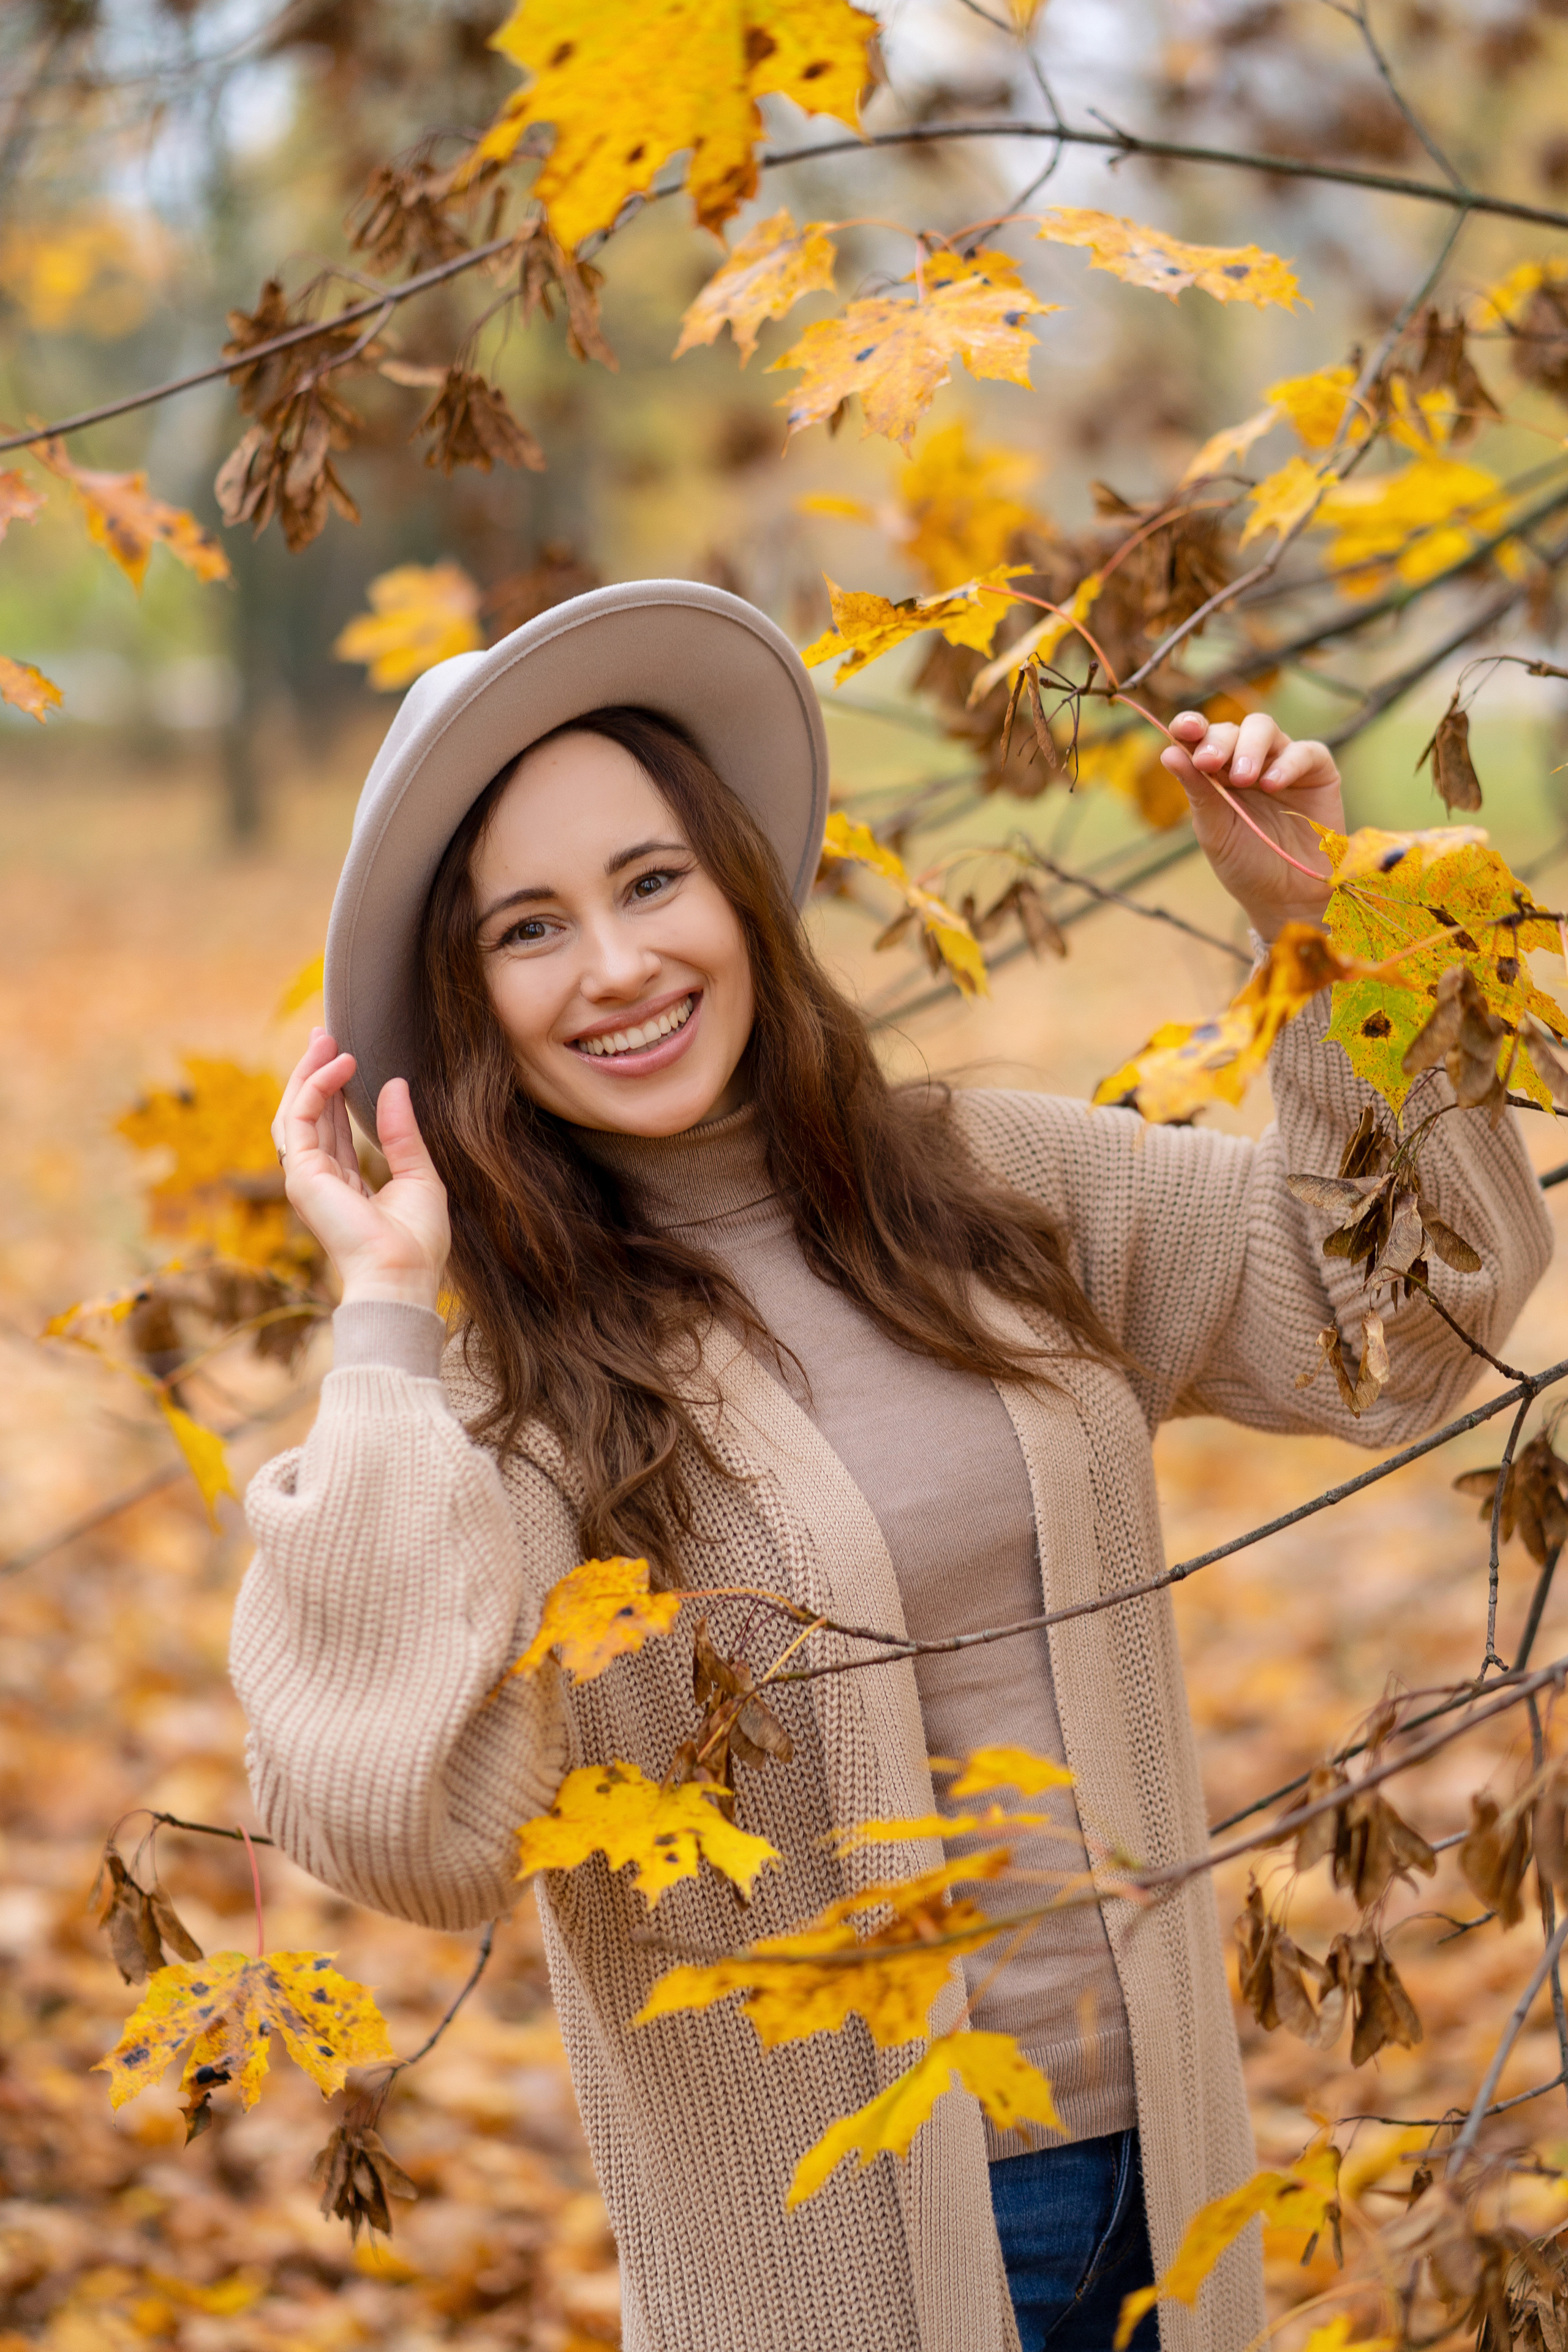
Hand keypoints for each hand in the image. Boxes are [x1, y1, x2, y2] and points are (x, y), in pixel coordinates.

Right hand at [273, 1028, 449, 1311]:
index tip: (344, 1056)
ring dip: (308, 1073)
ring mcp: (306, 1178)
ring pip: (295, 1112)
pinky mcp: (302, 1175)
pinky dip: (316, 1088)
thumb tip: (396, 1085)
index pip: (331, 1127)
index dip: (334, 1090)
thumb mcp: (418, 1175)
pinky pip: (301, 1119)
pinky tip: (339, 1066)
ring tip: (325, 1039)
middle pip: (307, 1114)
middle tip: (324, 1035)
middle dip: (312, 1072)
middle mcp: (319, 1179)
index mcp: (343, 1183)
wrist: (404, 1274)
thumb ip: (402, 1132)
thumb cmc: (416, 1240)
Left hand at [1159, 710, 1343, 940]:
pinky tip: (1272, 784)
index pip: (1199, 737)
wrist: (1286, 897)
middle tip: (1208, 763)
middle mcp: (1248, 760)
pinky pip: (1305, 751)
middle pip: (1231, 729)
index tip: (1183, 730)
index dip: (1190, 726)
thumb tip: (1169, 751)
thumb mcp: (1215, 829)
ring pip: (1264, 728)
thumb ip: (1197, 790)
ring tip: (1243, 778)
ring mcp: (1282, 762)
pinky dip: (1288, 762)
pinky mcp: (1317, 771)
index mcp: (1216, 772)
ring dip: (1248, 747)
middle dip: (1217, 742)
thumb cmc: (1246, 864)